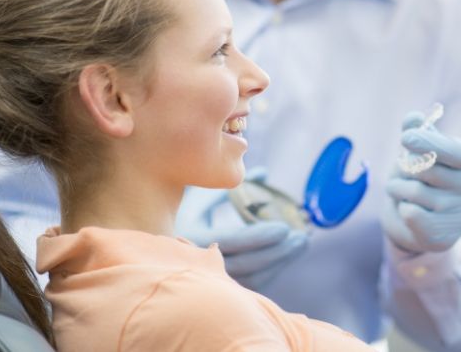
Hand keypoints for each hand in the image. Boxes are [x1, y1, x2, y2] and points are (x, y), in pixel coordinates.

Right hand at [175, 169, 307, 289]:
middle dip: (278, 251)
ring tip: (301, 241)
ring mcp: (211, 280)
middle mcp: (199, 264)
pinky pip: (251, 284)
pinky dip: (272, 269)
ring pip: (252, 278)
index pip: (233, 241)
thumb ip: (231, 183)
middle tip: (301, 235)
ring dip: (280, 261)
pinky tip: (287, 253)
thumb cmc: (183, 210)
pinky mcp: (222, 288)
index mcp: (192, 236)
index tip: (285, 227)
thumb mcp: (202, 191)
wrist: (158, 245)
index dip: (261, 236)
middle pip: (248, 264)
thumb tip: (264, 172)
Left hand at [382, 112, 460, 252]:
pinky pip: (410, 214)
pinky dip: (401, 207)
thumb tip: (414, 118)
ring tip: (402, 188)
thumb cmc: (425, 174)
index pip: (453, 151)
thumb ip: (418, 130)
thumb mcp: (423, 148)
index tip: (405, 138)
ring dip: (397, 186)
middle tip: (404, 168)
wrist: (423, 219)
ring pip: (413, 191)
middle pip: (426, 169)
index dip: (427, 142)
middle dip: (404, 165)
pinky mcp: (445, 238)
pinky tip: (410, 208)